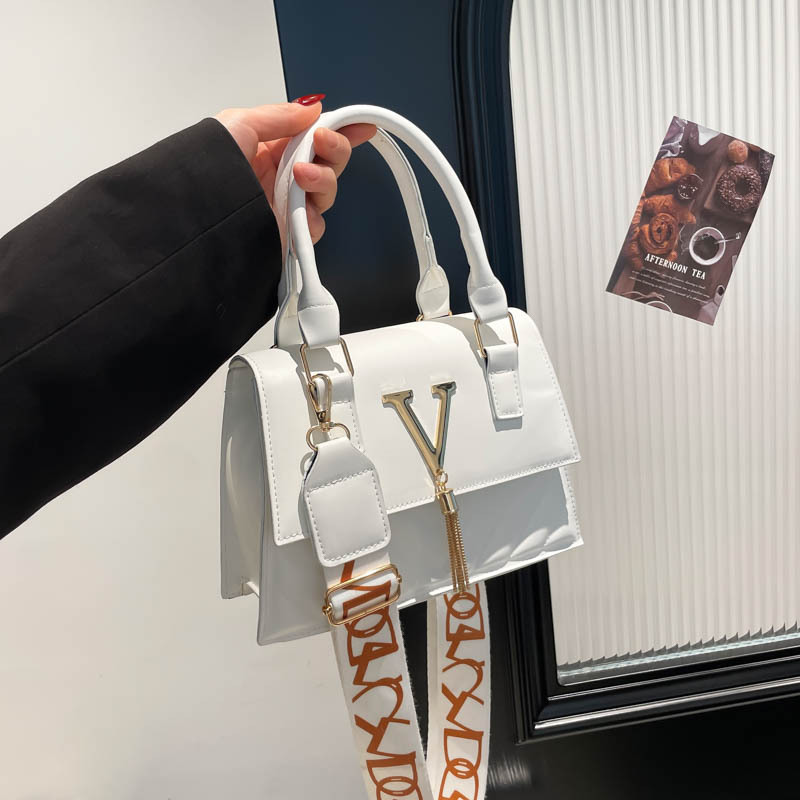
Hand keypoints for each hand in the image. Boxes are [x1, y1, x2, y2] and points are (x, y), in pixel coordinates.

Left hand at [216, 97, 375, 242]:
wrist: (198, 219)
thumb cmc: (206, 172)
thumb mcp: (238, 125)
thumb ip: (278, 116)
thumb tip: (311, 108)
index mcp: (269, 150)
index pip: (313, 137)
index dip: (339, 130)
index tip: (360, 124)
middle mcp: (281, 177)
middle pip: (328, 163)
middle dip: (335, 149)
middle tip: (324, 142)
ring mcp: (287, 206)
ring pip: (327, 192)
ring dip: (322, 180)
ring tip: (301, 176)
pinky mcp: (289, 234)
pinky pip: (317, 225)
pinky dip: (313, 216)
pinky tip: (299, 208)